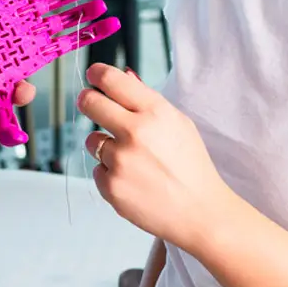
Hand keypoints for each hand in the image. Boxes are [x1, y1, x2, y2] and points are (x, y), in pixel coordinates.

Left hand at [78, 63, 230, 251]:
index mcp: (156, 112)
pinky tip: (134, 181)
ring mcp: (121, 160)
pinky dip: (110, 174)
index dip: (97, 74)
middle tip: (89, 103)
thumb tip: (124, 74)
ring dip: (104, 146)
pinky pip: (97, 170)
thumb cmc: (191, 166)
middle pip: (90, 103)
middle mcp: (136, 132)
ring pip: (92, 140)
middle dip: (87, 101)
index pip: (112, 80)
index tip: (93, 75)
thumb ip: (147, 99)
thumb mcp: (178, 124)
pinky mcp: (111, 186)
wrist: (200, 212)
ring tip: (132, 160)